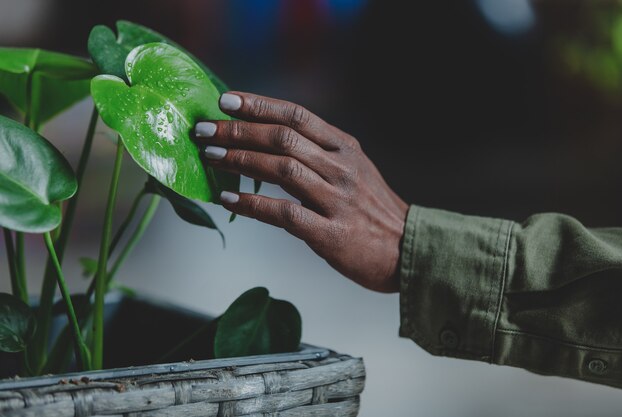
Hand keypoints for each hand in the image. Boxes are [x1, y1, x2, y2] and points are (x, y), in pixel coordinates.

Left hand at [195, 92, 408, 292]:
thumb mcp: (355, 170)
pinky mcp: (331, 233)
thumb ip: (320, 154)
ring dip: (241, 160)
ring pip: (282, 170)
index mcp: (346, 148)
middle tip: (205, 130)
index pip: (298, 116)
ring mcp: (337, 200)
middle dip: (239, 131)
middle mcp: (342, 168)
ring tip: (211, 157)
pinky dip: (252, 205)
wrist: (407, 250)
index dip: (259, 105)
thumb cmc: (373, 210)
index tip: (226, 100)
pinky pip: (284, 214)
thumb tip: (269, 141)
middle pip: (283, 139)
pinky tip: (229, 200)